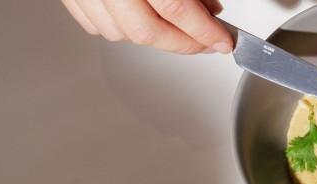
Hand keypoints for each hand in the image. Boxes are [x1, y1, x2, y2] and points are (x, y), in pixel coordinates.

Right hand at [59, 0, 233, 54]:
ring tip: (176, 28)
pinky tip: (140, 19)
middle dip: (182, 43)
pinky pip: (95, 24)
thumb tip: (209, 8)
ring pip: (119, 32)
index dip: (204, 30)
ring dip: (152, 37)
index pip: (174, 7)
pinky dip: (121, 28)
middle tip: (205, 41)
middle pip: (145, 30)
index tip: (221, 40)